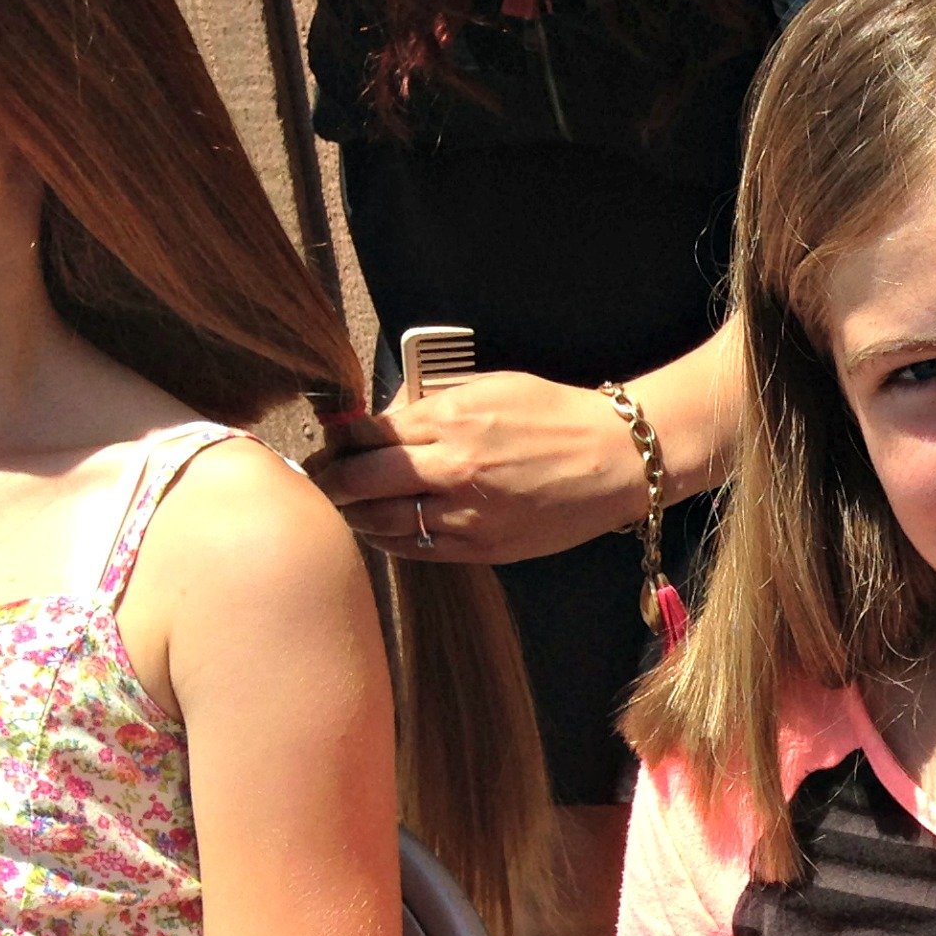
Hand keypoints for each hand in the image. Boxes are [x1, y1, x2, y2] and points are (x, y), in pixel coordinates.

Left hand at [306, 372, 647, 565]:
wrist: (617, 460)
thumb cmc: (556, 416)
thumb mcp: (490, 387)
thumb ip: (432, 405)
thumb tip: (381, 422)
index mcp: (451, 419)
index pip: (367, 434)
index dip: (338, 441)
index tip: (330, 444)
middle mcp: (452, 468)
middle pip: (360, 481)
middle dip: (330, 481)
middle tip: (318, 480)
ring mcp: (467, 513)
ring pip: (381, 521)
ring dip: (354, 515)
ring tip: (346, 507)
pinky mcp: (484, 546)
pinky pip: (418, 548)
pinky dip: (389, 539)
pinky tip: (381, 529)